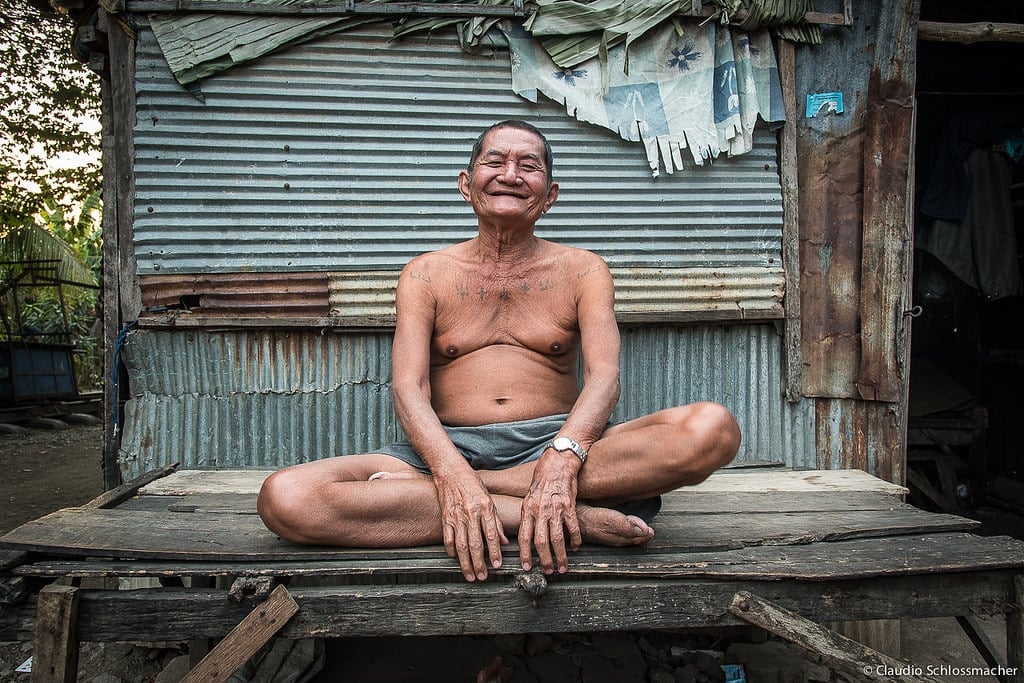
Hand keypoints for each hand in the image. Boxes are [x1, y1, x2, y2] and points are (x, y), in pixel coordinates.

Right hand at [434, 469, 507, 581]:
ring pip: (461, 545)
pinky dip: (452, 551)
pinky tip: (456, 559)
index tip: (497, 566)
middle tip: (482, 577)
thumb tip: (505, 542)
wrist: (451, 472)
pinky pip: (448, 538)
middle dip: (479, 564)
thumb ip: (497, 522)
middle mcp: (471, 513)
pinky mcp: (445, 517)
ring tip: (470, 575)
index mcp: (485, 508)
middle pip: (475, 544)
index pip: (491, 535)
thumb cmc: (473, 485)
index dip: (494, 552)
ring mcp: (456, 516)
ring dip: (466, 563)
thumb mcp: (489, 500)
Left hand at [518, 451, 581, 573]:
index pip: (524, 536)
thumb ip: (528, 515)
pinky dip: (575, 540)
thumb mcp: (529, 497)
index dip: (525, 554)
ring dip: (561, 556)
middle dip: (545, 560)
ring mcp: (555, 509)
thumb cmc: (542, 480)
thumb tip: (526, 533)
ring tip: (563, 567)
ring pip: (557, 538)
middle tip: (548, 571)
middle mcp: (540, 510)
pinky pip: (573, 527)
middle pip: (541, 542)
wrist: (557, 463)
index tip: (527, 567)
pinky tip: (576, 547)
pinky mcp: (569, 506)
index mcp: (528, 509)